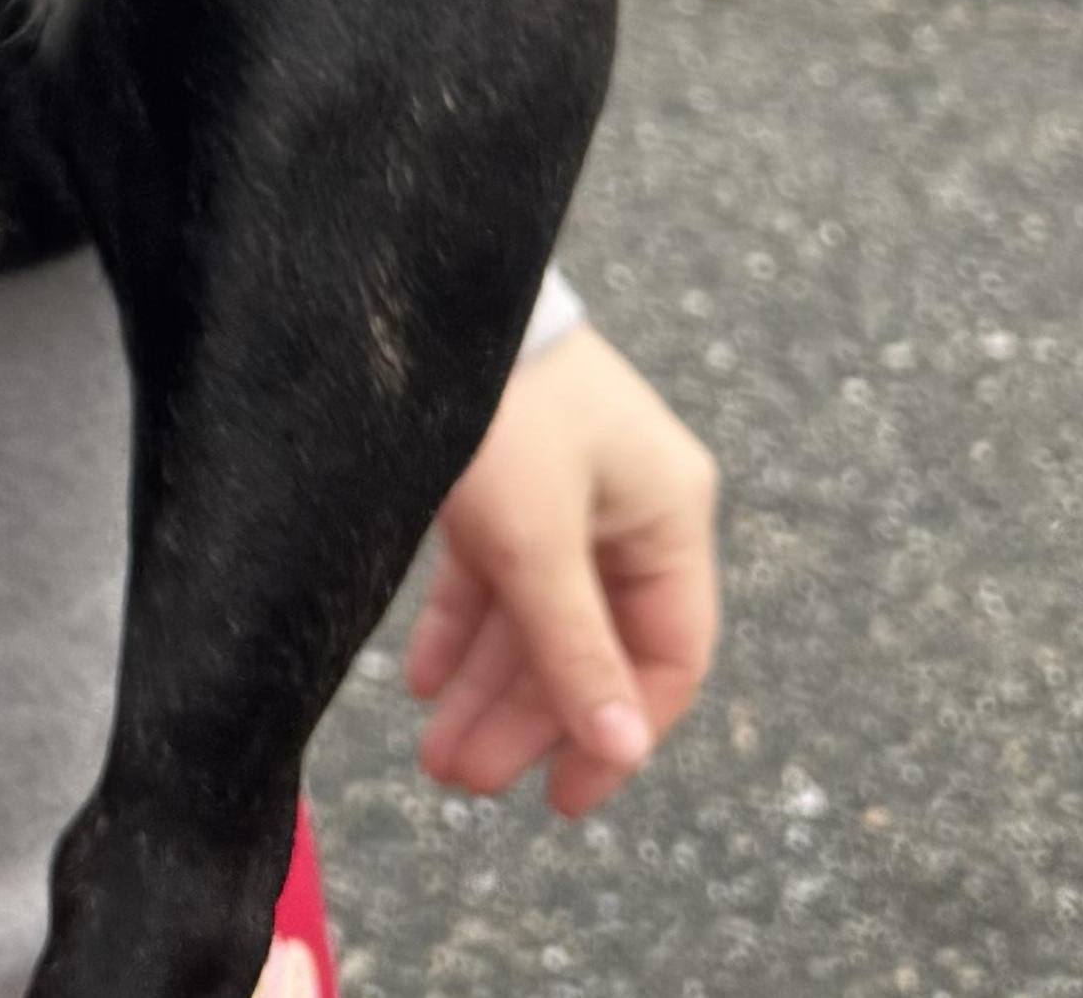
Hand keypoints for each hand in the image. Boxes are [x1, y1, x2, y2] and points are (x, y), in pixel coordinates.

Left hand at [406, 326, 720, 815]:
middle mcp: (622, 504)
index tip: (562, 796)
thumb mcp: (534, 535)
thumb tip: (618, 748)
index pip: (663, 657)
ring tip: (433, 757)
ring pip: (529, 612)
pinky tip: (419, 679)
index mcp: (666, 515)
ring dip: (483, 687)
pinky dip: (456, 626)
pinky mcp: (501, 469)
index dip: (616, 732)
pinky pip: (489, 569)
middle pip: (584, 642)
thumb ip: (575, 646)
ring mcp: (560, 486)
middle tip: (460, 780)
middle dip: (523, 719)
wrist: (415, 287)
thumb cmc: (498, 398)